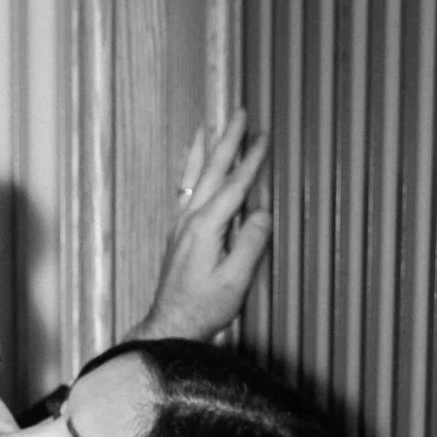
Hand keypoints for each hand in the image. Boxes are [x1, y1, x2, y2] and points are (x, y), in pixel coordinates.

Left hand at [132, 111, 272, 342]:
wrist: (171, 324)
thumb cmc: (205, 308)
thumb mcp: (235, 280)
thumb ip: (251, 244)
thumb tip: (263, 213)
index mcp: (206, 227)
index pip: (234, 186)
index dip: (251, 161)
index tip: (265, 137)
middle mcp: (190, 219)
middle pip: (211, 170)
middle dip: (228, 139)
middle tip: (239, 112)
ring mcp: (181, 224)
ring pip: (194, 176)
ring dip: (205, 148)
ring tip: (209, 124)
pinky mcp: (179, 233)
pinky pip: (185, 189)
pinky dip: (190, 169)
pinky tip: (192, 163)